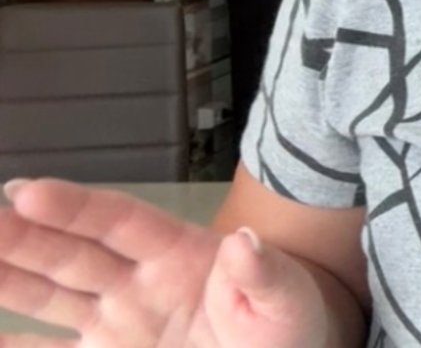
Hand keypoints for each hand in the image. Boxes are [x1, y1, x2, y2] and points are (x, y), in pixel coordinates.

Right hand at [0, 178, 328, 347]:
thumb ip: (264, 273)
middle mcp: (135, 283)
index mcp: (178, 254)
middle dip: (22, 236)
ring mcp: (116, 322)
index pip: (120, 222)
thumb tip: (246, 240)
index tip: (29, 192)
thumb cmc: (288, 321)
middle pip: (71, 254)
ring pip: (49, 297)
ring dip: (7, 279)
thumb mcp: (286, 297)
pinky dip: (15, 346)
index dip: (77, 207)